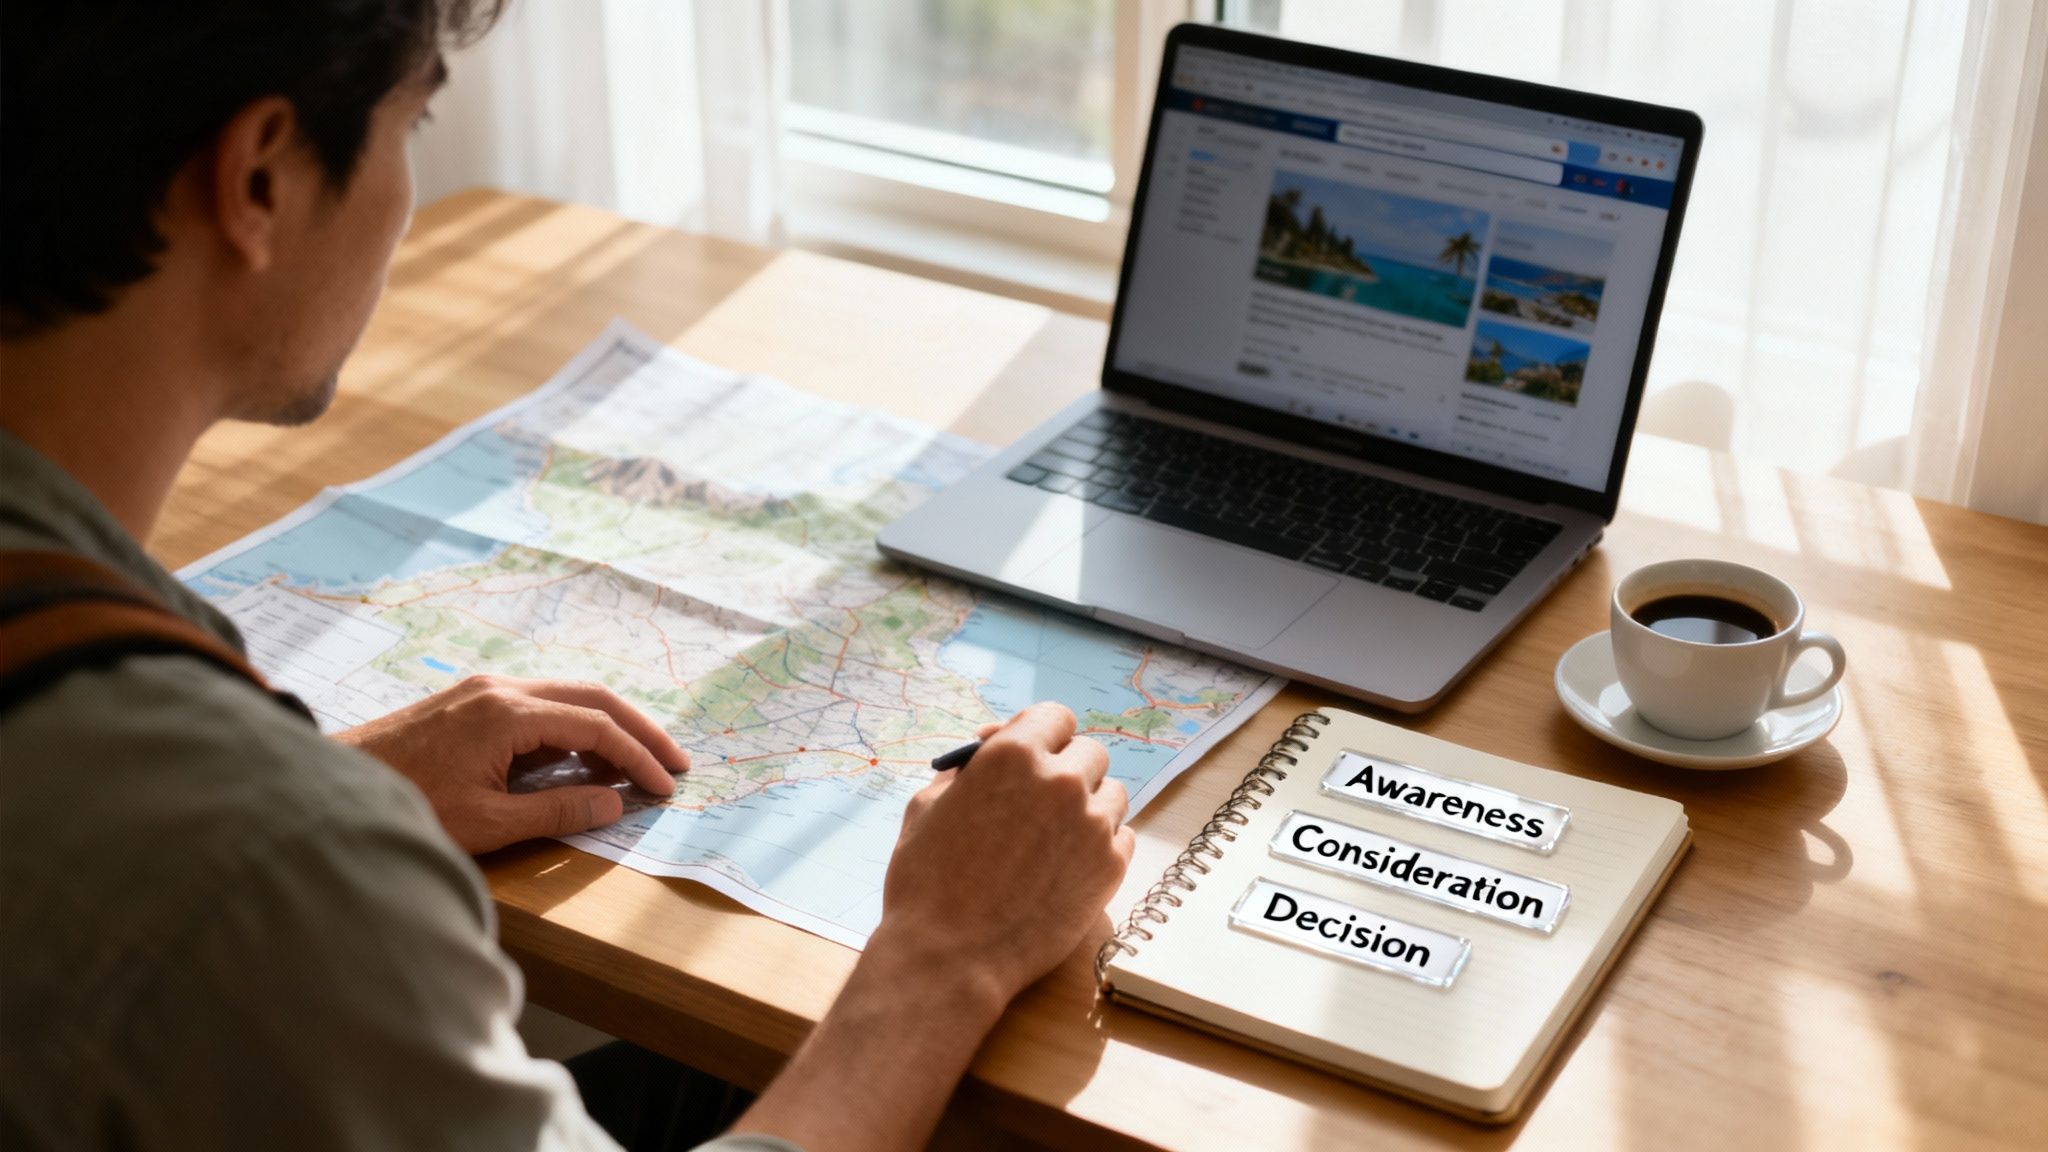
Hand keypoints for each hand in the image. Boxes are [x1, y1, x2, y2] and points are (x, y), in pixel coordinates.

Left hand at [336, 675, 689, 853]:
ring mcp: (482, 692)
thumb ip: (557, 809)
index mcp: (507, 713)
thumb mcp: (487, 822)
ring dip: (607, 728)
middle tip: (674, 763)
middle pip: (591, 697)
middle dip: (638, 730)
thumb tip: (614, 802)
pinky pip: (539, 707)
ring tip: (637, 767)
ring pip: (566, 697)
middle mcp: (499, 689)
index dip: (637, 757)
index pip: (595, 727)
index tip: (665, 787)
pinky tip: (583, 761)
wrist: (332, 790)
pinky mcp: (469, 703)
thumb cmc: (404, 807)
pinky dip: (573, 730)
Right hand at [871, 702, 1135, 1006]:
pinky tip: (1068, 864)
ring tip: (1055, 835)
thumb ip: (964, 770)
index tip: (1031, 751)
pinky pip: (1122, 836)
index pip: (1054, 716)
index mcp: (1013, 754)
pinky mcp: (1111, 867)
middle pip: (1089, 753)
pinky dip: (1101, 844)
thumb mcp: (926, 807)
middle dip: (1067, 768)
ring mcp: (1092, 824)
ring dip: (1089, 806)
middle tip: (1040, 798)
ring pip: (1112, 794)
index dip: (1041, 733)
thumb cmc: (925, 883)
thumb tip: (986, 753)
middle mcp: (1061, 780)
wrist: (949, 958)